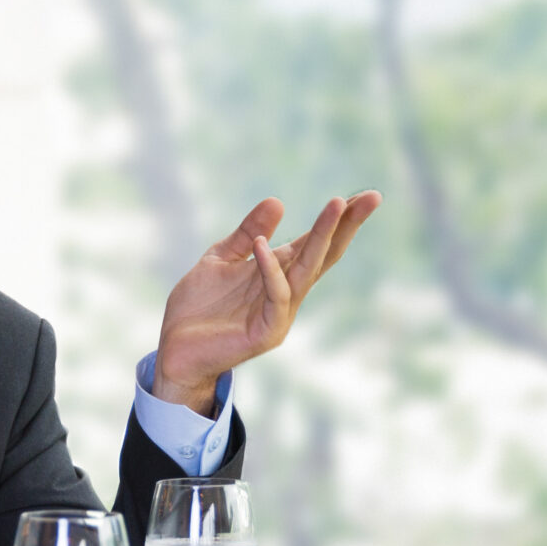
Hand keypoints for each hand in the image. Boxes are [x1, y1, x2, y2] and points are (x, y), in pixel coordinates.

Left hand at [151, 192, 382, 410]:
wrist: (174, 349)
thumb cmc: (198, 308)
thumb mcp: (221, 258)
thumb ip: (247, 233)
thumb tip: (278, 201)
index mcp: (278, 273)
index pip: (314, 243)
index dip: (338, 220)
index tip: (366, 195)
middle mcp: (286, 292)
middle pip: (324, 254)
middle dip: (347, 225)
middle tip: (372, 198)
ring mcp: (279, 313)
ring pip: (308, 270)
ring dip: (323, 236)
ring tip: (338, 204)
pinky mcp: (267, 332)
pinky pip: (276, 295)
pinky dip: (270, 269)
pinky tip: (262, 245)